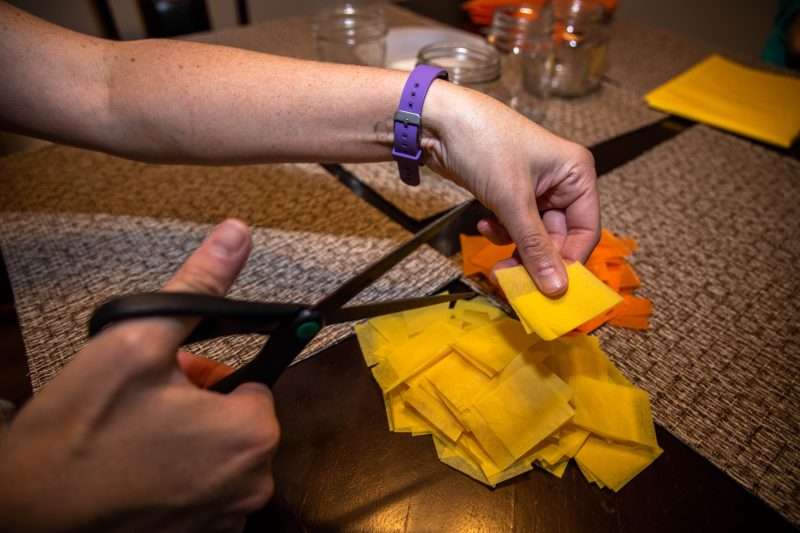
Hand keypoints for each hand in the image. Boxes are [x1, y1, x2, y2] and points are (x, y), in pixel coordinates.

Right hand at [0, 220, 278, 531]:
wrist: (22, 515)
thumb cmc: (80, 428)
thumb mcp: (137, 342)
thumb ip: (198, 287)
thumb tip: (237, 233)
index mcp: (252, 433)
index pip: (253, 385)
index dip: (208, 378)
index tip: (170, 384)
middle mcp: (255, 483)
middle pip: (237, 423)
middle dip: (199, 410)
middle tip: (144, 411)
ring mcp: (228, 519)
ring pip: (219, 460)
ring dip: (188, 446)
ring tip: (134, 443)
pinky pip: (205, 495)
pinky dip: (179, 482)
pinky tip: (135, 476)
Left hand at [425, 83, 599, 296]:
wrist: (436, 122)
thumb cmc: (483, 146)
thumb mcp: (513, 201)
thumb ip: (535, 247)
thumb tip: (557, 289)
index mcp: (576, 173)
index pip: (586, 230)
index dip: (570, 261)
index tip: (550, 288)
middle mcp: (561, 181)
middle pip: (559, 236)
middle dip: (536, 257)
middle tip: (512, 278)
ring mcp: (534, 187)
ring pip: (534, 235)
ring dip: (515, 246)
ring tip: (495, 250)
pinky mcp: (510, 192)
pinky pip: (515, 225)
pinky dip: (502, 231)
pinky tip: (485, 225)